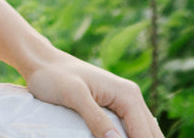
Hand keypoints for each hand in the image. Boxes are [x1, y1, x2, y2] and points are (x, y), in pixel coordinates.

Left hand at [22, 48, 163, 137]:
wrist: (43, 63)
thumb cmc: (55, 76)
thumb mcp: (74, 96)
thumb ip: (96, 118)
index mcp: (128, 94)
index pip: (145, 135)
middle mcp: (131, 97)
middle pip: (150, 135)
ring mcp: (124, 103)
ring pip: (144, 133)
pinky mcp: (114, 109)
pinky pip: (131, 131)